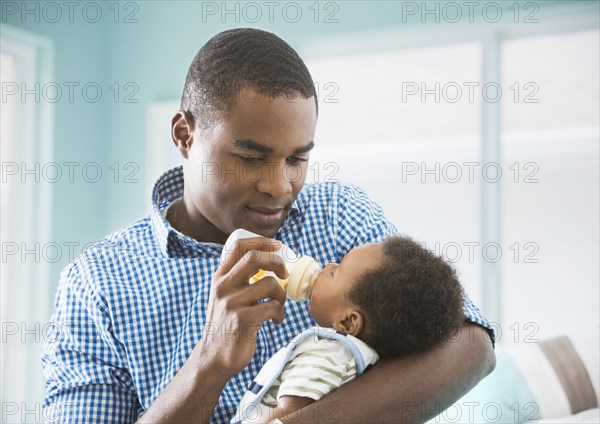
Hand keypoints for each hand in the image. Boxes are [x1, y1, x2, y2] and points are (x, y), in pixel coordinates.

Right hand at [197, 236, 287, 377]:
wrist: (214, 357)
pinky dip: (280, 314)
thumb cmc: (226, 324)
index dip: (261, 241)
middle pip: (254, 258)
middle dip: (276, 261)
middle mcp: (223, 287)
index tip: (278, 245)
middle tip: (284, 273)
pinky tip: (275, 321)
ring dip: (281, 295)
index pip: (238, 246)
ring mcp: (232, 303)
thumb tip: (267, 259)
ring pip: (270, 284)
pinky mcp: (243, 320)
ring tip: (278, 306)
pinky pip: (273, 307)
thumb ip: (238, 278)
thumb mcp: (224, 296)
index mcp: (220, 278)